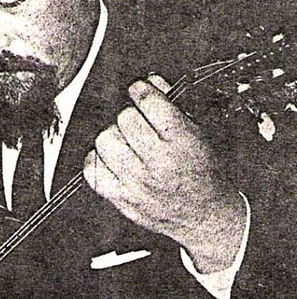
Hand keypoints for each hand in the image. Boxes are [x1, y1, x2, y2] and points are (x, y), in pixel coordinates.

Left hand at [83, 77, 245, 273]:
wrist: (206, 216)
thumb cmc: (203, 172)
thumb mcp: (198, 133)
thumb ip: (173, 104)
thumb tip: (150, 81)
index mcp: (182, 141)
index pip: (149, 101)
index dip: (141, 90)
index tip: (140, 90)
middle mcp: (158, 162)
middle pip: (124, 118)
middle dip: (130, 115)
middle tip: (138, 123)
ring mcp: (137, 182)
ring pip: (105, 140)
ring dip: (114, 136)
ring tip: (126, 142)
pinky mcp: (122, 199)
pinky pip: (92, 170)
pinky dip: (98, 160)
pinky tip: (112, 159)